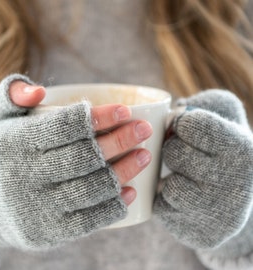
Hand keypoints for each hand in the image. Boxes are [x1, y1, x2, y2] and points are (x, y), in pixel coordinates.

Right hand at [0, 74, 151, 265]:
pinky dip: (114, 206)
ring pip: (91, 189)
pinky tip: (130, 191)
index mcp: (12, 142)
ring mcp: (36, 208)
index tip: (125, 110)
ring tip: (145, 156)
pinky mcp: (47, 233)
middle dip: (121, 140)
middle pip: (84, 157)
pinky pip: (88, 221)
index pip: (66, 126)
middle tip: (144, 130)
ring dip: (125, 171)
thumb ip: (12, 93)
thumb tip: (41, 90)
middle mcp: (23, 176)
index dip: (100, 117)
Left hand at [154, 90, 252, 249]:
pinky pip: (162, 209)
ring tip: (184, 177)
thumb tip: (181, 107)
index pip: (191, 125)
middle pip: (174, 153)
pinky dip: (165, 201)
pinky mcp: (199, 232)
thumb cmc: (223, 151)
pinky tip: (181, 199)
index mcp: (240, 149)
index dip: (180, 124)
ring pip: (168, 186)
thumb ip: (207, 103)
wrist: (233, 200)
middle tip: (183, 154)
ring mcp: (217, 212)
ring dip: (169, 179)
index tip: (183, 128)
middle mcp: (233, 182)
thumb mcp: (226, 118)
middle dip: (173, 150)